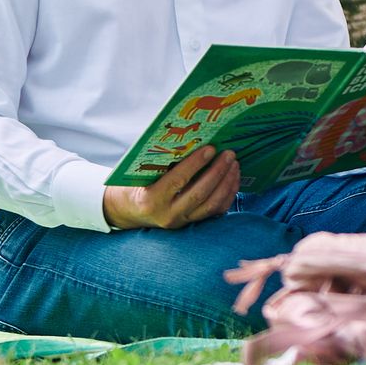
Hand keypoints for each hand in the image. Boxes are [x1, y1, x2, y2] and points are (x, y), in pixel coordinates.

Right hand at [103, 143, 237, 231]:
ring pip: (211, 205)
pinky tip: (233, 178)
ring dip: (227, 183)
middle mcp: (168, 214)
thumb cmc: (136, 185)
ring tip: (234, 164)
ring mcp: (182, 221)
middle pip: (200, 193)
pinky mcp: (192, 224)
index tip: (211, 148)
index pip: (178, 180)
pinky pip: (216, 211)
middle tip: (229, 154)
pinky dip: (228, 194)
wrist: (131, 212)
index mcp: (152, 199)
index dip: (196, 164)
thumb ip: (160, 162)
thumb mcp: (140, 174)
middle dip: (218, 172)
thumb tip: (189, 140)